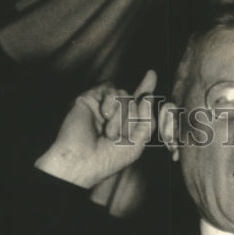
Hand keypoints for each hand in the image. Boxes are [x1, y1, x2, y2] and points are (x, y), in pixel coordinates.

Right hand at [35, 70, 157, 188]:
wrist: (82, 160)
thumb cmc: (108, 159)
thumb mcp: (137, 145)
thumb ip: (148, 121)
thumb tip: (148, 95)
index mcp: (125, 126)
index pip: (138, 104)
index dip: (145, 88)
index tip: (151, 74)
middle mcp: (114, 114)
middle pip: (135, 101)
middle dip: (132, 119)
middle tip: (116, 137)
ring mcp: (101, 106)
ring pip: (124, 94)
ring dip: (121, 115)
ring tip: (108, 132)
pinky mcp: (90, 98)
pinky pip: (110, 87)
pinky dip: (111, 101)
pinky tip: (104, 114)